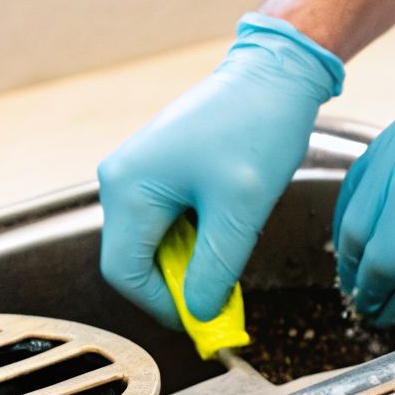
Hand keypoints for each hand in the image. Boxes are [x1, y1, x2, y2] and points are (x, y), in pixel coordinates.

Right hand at [99, 14, 343, 327]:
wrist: (273, 74)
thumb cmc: (256, 127)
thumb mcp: (240, 210)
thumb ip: (215, 269)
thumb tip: (200, 314)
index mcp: (128, 189)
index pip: (125, 273)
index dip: (162, 305)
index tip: (202, 320)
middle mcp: (120, 181)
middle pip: (134, 261)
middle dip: (177, 285)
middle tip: (222, 297)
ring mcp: (136, 174)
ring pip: (152, 244)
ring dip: (188, 263)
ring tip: (230, 256)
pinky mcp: (157, 171)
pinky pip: (164, 223)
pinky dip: (192, 241)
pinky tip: (224, 233)